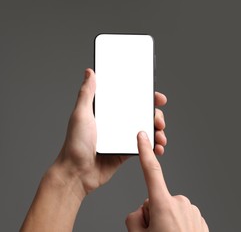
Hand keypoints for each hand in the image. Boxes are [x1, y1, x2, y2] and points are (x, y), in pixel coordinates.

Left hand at [54, 68, 167, 198]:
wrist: (76, 173)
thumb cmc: (74, 144)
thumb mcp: (81, 114)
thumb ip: (87, 94)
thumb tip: (89, 72)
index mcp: (107, 112)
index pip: (131, 100)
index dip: (147, 98)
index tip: (158, 98)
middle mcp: (117, 123)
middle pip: (143, 115)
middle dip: (156, 116)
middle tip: (159, 122)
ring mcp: (122, 138)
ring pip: (146, 131)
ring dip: (158, 132)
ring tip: (161, 137)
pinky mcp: (126, 152)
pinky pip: (144, 147)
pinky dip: (154, 147)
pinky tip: (158, 149)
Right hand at [125, 132, 208, 231]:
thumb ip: (135, 217)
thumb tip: (143, 210)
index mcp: (163, 205)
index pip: (152, 173)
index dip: (145, 153)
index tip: (143, 136)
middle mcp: (180, 203)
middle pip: (157, 200)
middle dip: (152, 214)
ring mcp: (192, 210)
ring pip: (170, 209)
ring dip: (165, 221)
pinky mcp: (199, 218)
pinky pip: (182, 216)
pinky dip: (177, 225)